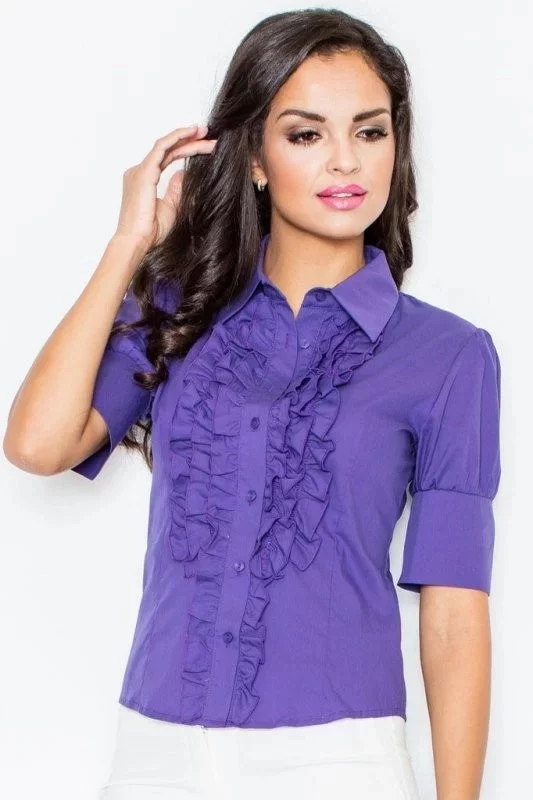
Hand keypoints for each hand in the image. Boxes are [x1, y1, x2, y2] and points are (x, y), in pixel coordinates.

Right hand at [114, 123, 216, 251]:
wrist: (136, 241)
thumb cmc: (150, 231)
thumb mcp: (171, 207)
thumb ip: (176, 189)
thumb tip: (184, 174)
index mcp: (144, 179)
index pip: (167, 157)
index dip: (185, 149)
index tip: (204, 145)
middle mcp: (139, 172)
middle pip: (168, 149)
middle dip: (189, 140)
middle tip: (208, 134)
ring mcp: (140, 171)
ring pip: (166, 146)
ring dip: (185, 136)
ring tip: (204, 132)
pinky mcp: (143, 173)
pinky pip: (161, 148)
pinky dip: (176, 138)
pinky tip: (191, 134)